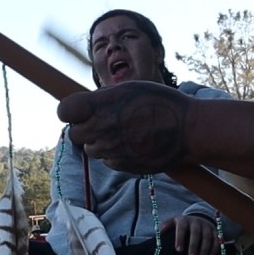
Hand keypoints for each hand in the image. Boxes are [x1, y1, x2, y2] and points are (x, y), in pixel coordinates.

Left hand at [58, 82, 192, 173]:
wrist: (189, 130)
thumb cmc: (161, 103)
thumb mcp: (130, 88)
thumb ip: (103, 98)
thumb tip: (85, 104)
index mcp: (102, 105)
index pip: (64, 110)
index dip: (69, 111)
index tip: (78, 111)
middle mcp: (102, 129)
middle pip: (74, 133)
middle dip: (85, 128)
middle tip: (105, 121)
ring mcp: (111, 149)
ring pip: (90, 149)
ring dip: (100, 142)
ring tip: (124, 132)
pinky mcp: (122, 166)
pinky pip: (108, 161)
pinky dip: (115, 154)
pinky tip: (133, 144)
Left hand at [160, 215, 218, 254]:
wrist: (198, 219)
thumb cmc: (182, 225)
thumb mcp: (173, 223)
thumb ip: (166, 226)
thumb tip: (160, 232)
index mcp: (184, 220)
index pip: (182, 228)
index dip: (180, 238)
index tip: (179, 250)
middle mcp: (196, 222)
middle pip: (195, 233)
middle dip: (194, 246)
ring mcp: (206, 226)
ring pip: (207, 237)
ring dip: (204, 249)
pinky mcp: (214, 231)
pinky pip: (216, 240)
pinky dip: (214, 249)